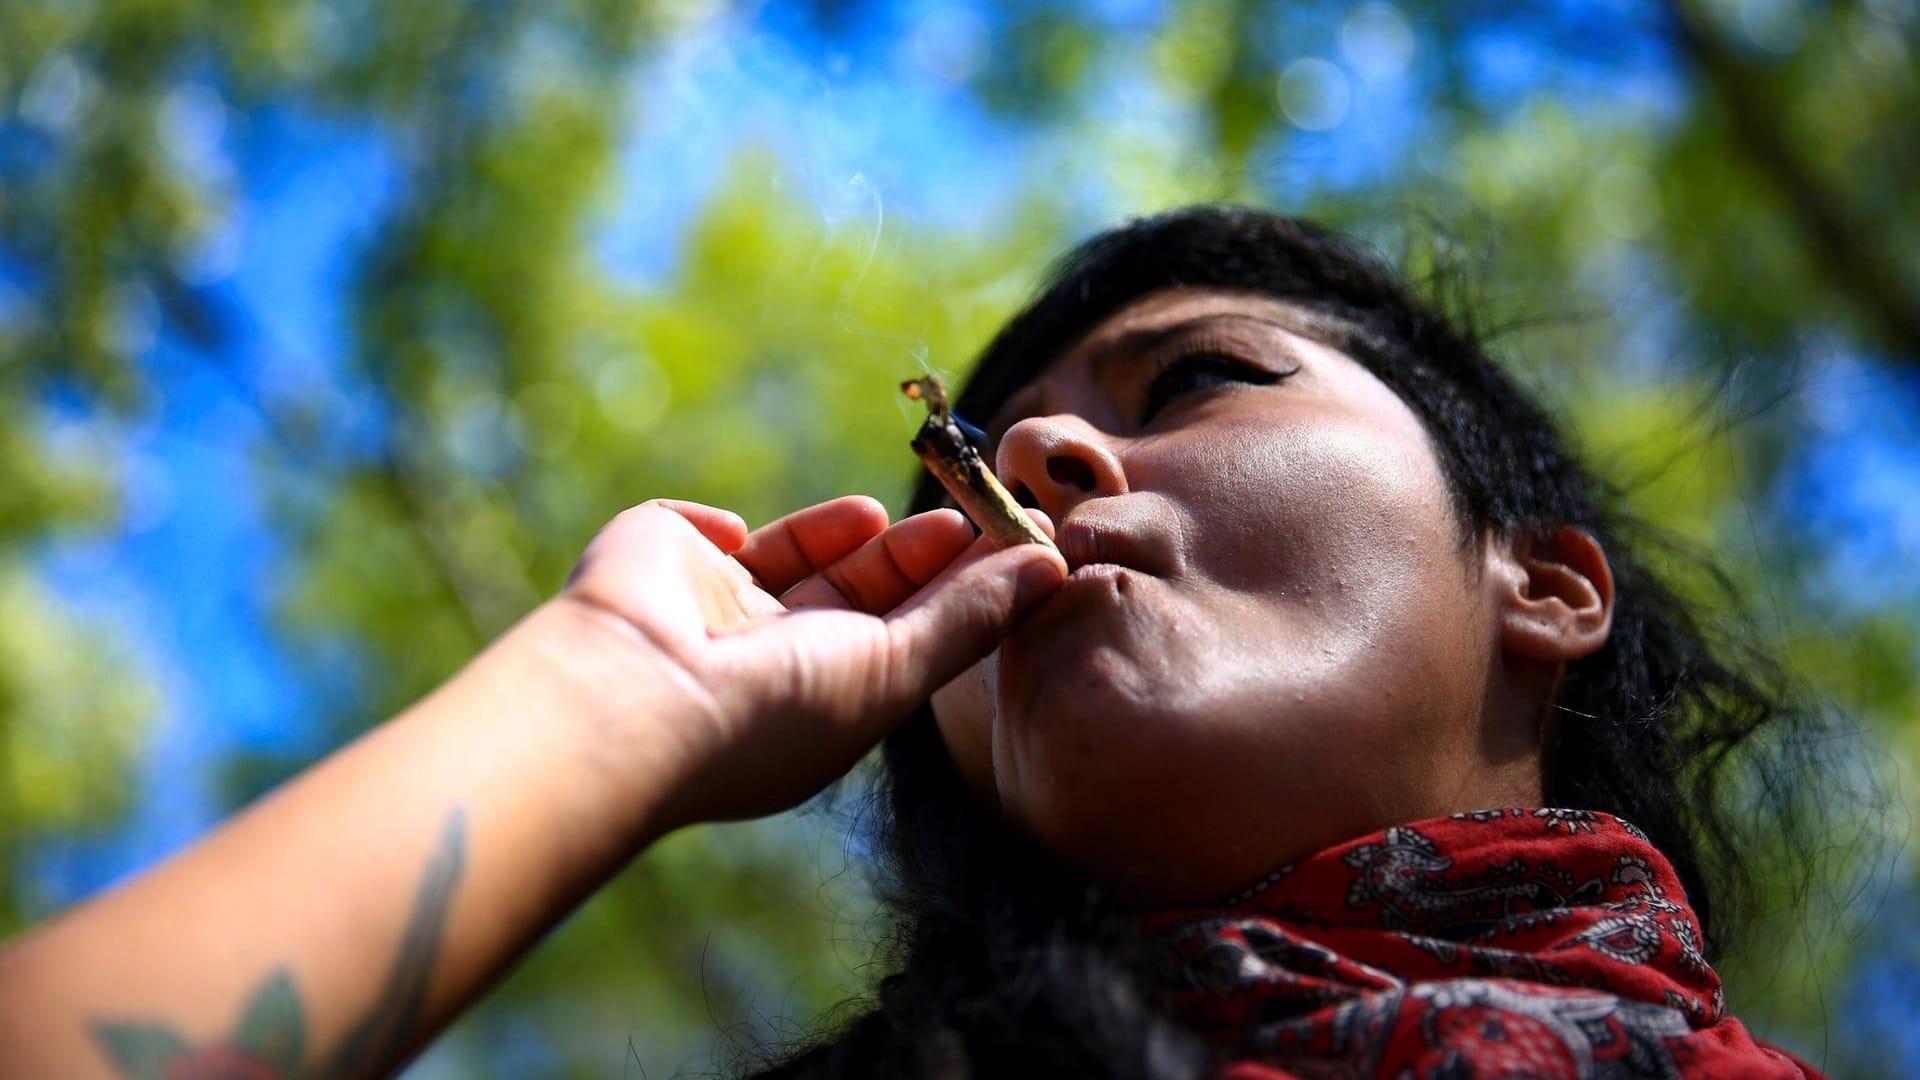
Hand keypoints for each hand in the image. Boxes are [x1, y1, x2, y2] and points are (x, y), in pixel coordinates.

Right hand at [558, 496, 1066, 825]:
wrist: (633, 695)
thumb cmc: (771, 709)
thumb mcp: (890, 671)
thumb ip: (968, 619)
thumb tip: (1053, 569)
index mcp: (820, 701)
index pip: (906, 636)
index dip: (961, 591)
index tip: (1020, 546)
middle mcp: (767, 660)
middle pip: (861, 590)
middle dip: (921, 551)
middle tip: (982, 508)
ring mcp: (709, 609)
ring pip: (796, 554)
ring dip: (846, 530)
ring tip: (893, 514)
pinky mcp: (660, 557)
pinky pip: (701, 528)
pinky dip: (723, 525)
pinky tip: (735, 540)